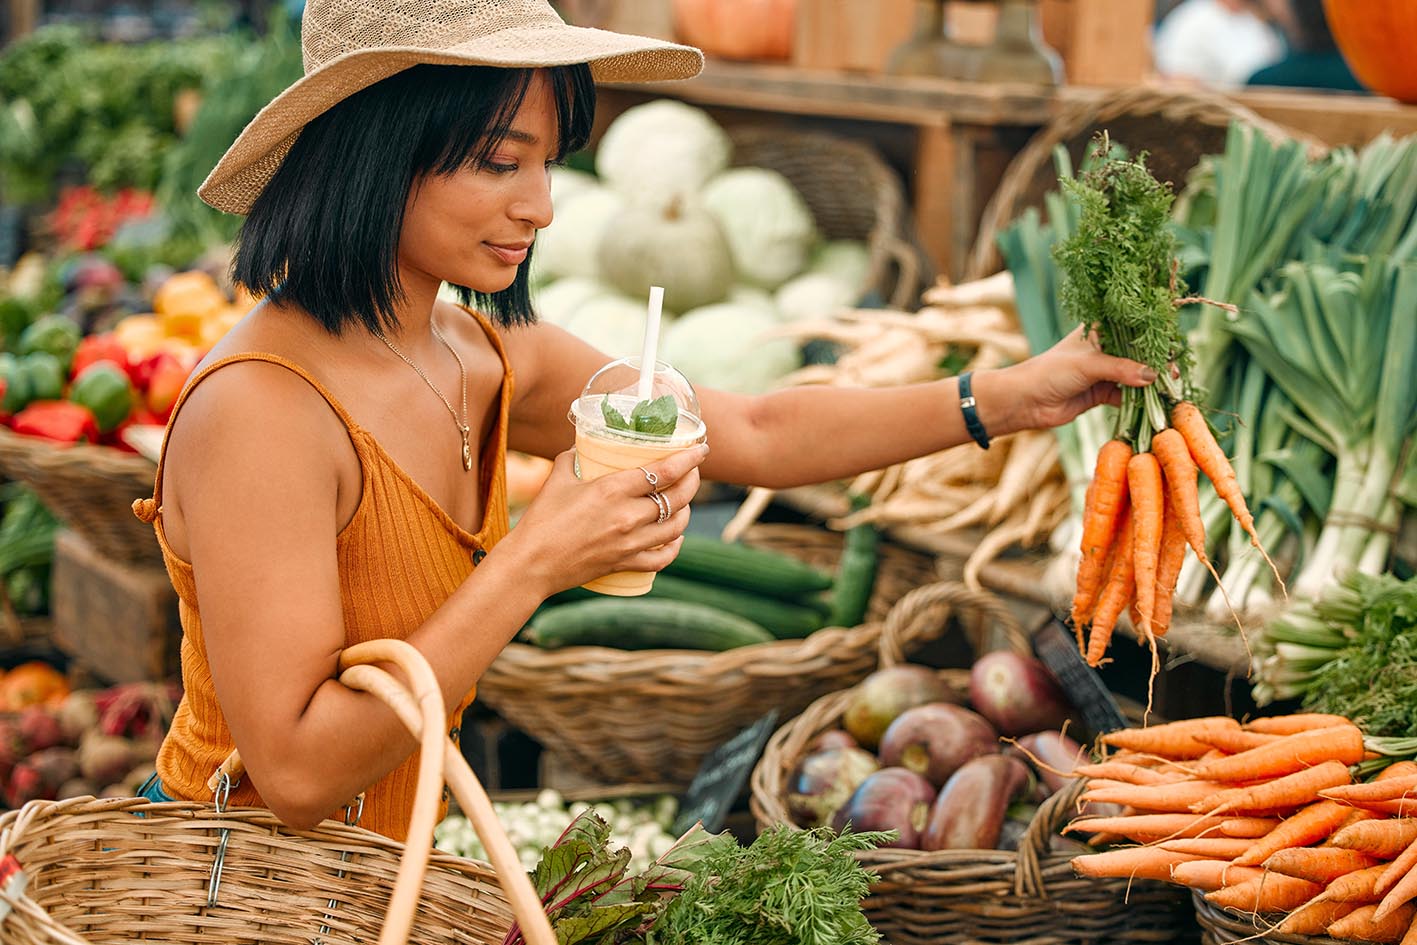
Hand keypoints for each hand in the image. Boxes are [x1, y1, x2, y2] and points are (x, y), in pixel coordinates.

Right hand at [504, 443, 707, 596]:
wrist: (530, 564)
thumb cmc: (541, 519)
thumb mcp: (558, 478)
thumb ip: (574, 458)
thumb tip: (585, 445)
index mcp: (613, 489)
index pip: (664, 470)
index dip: (689, 459)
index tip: (701, 450)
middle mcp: (628, 516)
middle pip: (677, 497)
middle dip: (693, 482)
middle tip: (694, 473)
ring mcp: (629, 543)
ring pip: (676, 526)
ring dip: (686, 512)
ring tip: (684, 503)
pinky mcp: (625, 563)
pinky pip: (662, 557)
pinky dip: (675, 547)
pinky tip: (676, 537)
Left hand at [975, 325, 1157, 434]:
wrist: (1026, 402)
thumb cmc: (1051, 371)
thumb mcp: (1088, 364)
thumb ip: (1121, 369)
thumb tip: (1153, 376)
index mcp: (1100, 330)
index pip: (1133, 327)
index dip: (1153, 335)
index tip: (1172, 344)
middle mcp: (1105, 348)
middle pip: (1139, 353)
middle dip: (1157, 362)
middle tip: (1175, 372)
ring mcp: (1105, 371)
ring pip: (1136, 375)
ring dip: (1151, 383)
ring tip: (1170, 388)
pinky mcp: (1103, 393)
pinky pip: (1128, 395)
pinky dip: (1140, 400)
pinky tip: (1155, 404)